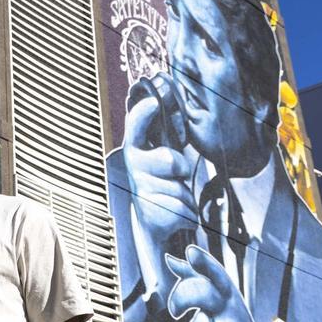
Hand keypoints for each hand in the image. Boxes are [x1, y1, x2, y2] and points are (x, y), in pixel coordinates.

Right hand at [123, 94, 195, 241]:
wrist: (154, 219)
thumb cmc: (161, 181)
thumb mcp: (164, 156)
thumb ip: (168, 136)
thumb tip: (177, 104)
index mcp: (137, 148)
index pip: (135, 126)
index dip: (143, 113)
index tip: (154, 102)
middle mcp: (134, 167)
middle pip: (169, 160)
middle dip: (180, 167)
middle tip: (177, 174)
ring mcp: (141, 190)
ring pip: (181, 188)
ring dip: (185, 194)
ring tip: (174, 195)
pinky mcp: (152, 212)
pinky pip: (184, 210)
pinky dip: (187, 213)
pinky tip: (175, 212)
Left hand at [165, 245, 269, 321]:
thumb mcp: (215, 304)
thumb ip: (194, 280)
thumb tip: (170, 258)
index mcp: (229, 298)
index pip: (218, 276)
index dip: (205, 264)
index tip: (191, 252)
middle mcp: (236, 313)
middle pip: (204, 294)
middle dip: (182, 297)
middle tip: (176, 311)